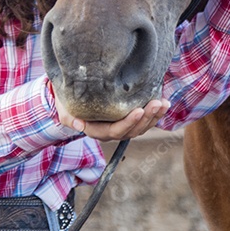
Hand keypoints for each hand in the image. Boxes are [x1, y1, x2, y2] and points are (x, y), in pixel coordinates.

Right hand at [51, 82, 168, 140]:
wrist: (73, 98)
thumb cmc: (67, 102)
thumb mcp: (64, 108)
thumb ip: (68, 116)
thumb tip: (76, 123)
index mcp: (98, 132)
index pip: (116, 131)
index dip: (129, 122)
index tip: (139, 110)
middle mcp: (113, 132)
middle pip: (133, 130)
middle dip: (147, 117)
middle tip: (156, 103)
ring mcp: (123, 127)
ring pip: (142, 127)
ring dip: (155, 116)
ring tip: (164, 102)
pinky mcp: (131, 119)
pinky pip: (146, 120)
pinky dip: (156, 113)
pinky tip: (165, 102)